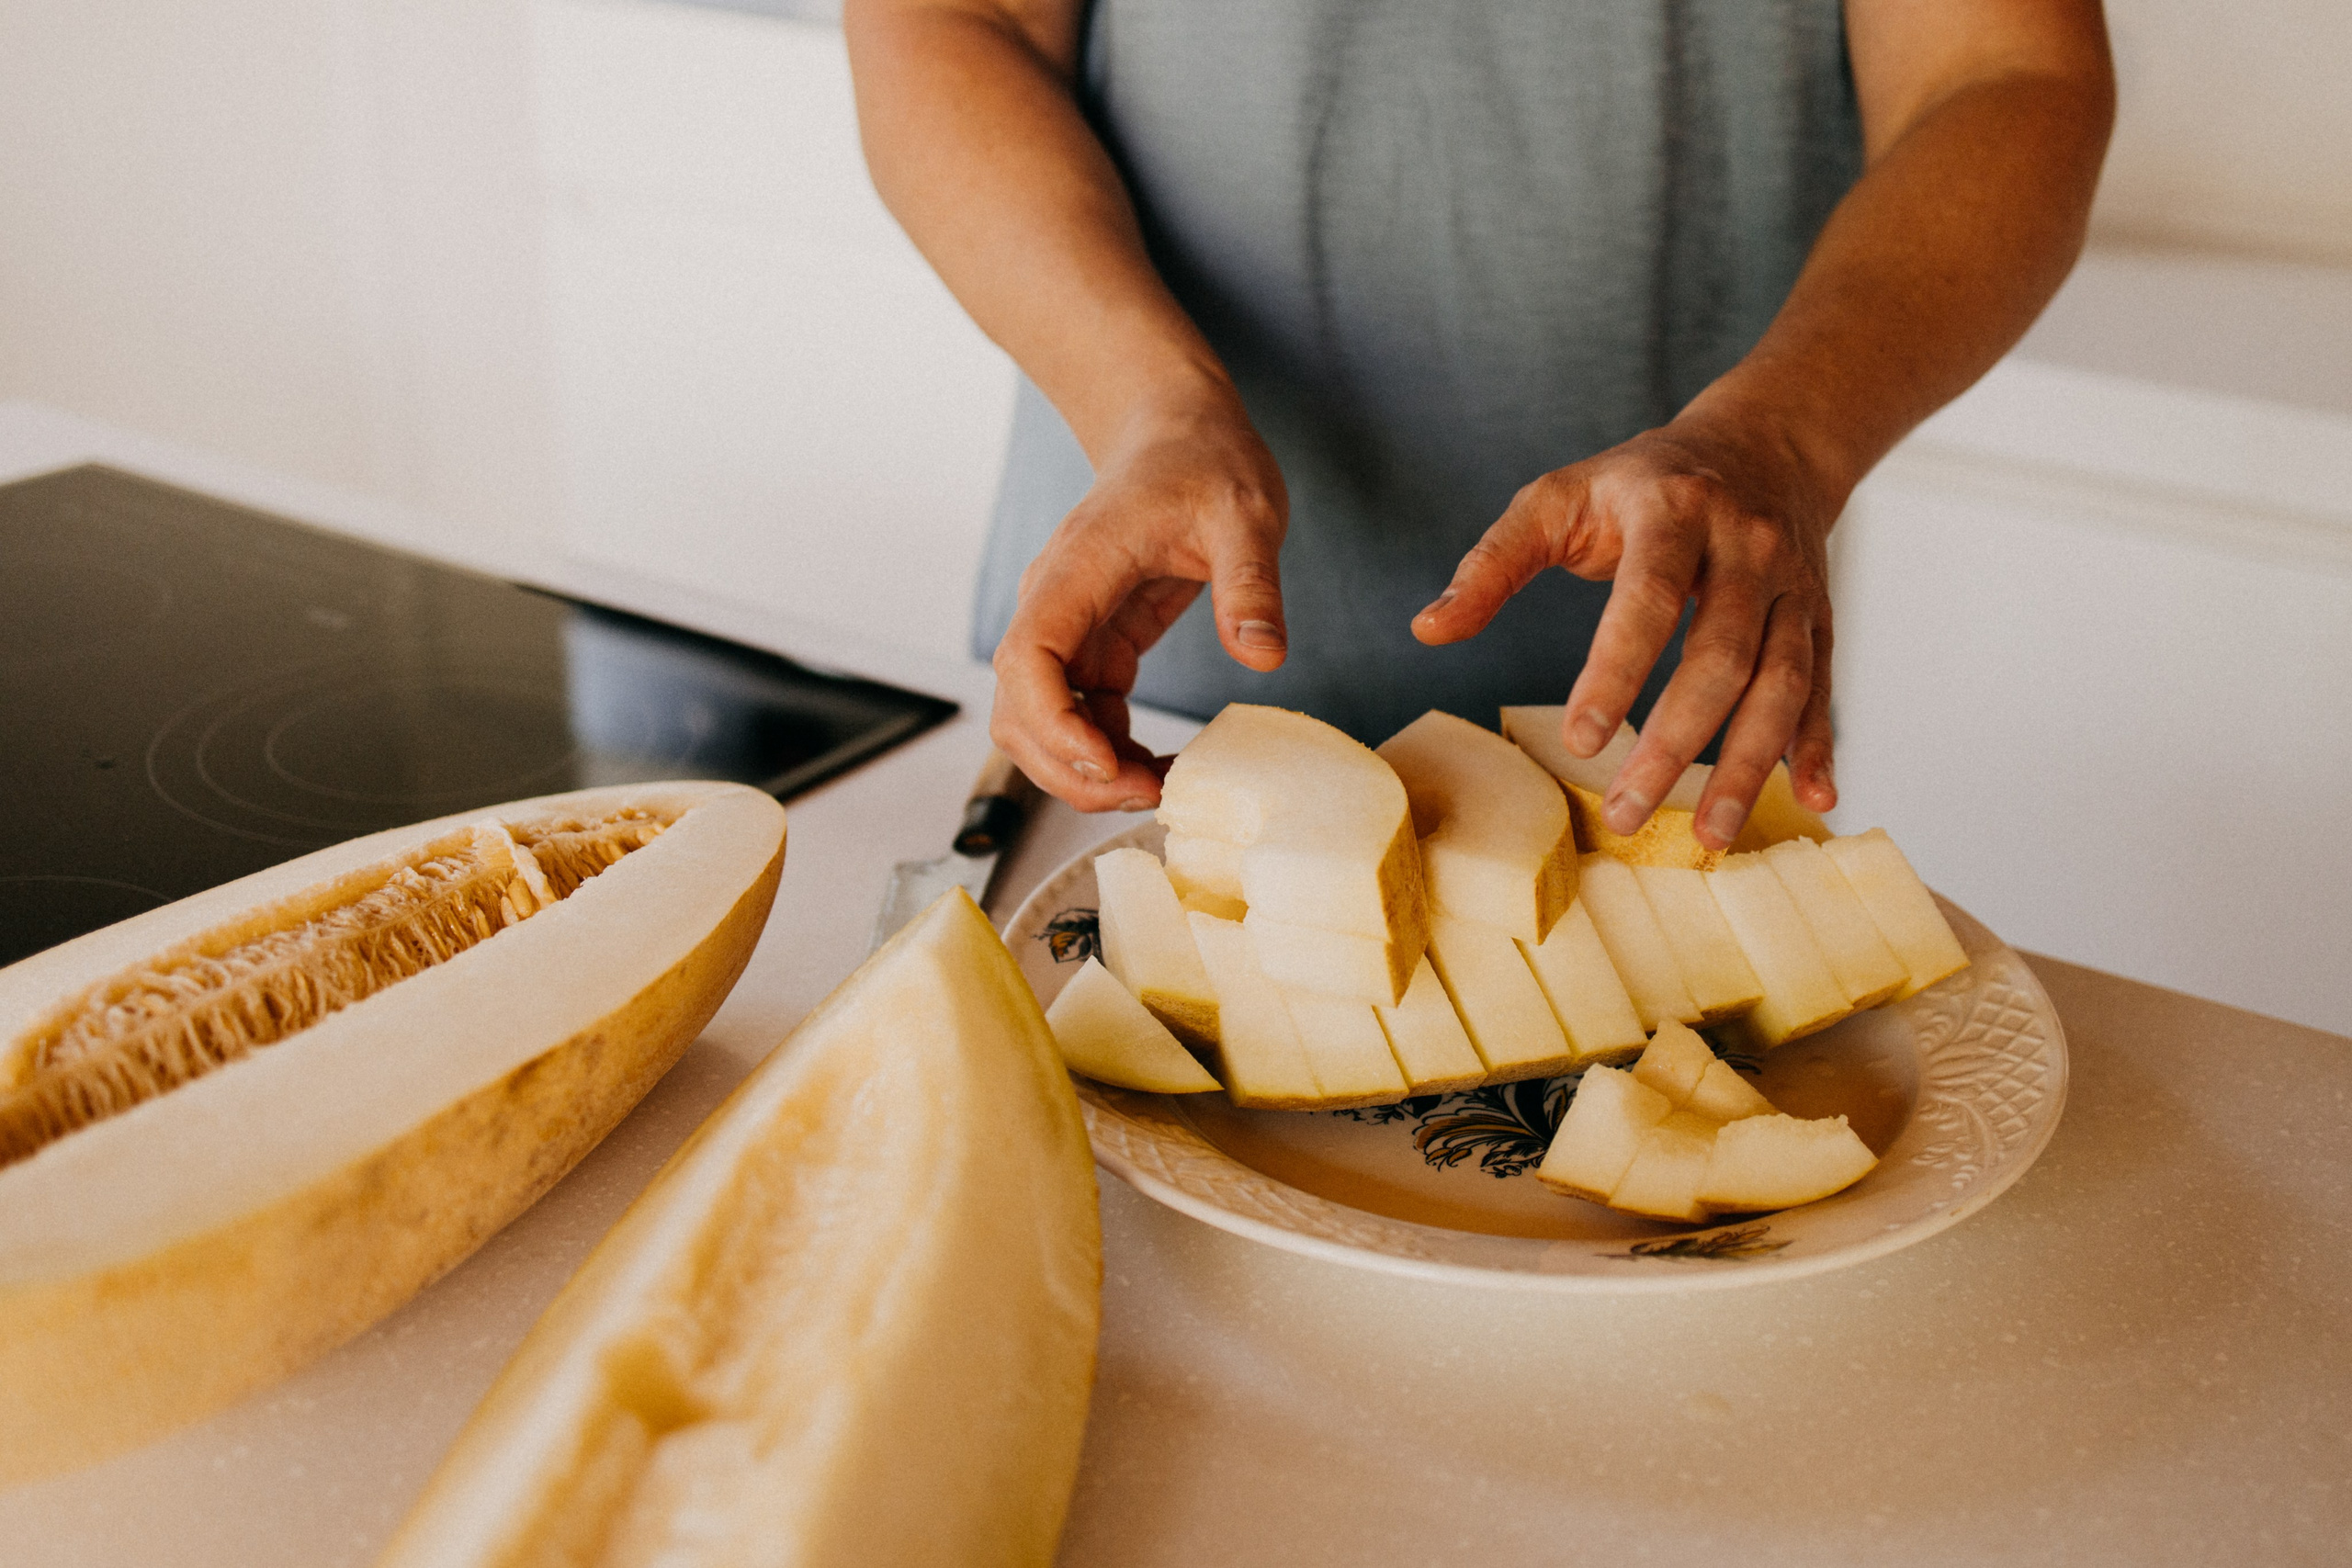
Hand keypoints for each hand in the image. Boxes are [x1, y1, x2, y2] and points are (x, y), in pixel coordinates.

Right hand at [990, 395, 1288, 810]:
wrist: (1179, 432)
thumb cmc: (1204, 461)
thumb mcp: (1246, 514)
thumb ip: (1251, 583)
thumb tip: (1263, 656)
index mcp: (1077, 568)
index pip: (1027, 658)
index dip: (1053, 723)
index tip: (1109, 762)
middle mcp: (1055, 604)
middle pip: (1018, 709)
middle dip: (1069, 768)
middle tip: (1150, 794)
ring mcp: (1069, 630)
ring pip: (1039, 723)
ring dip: (1084, 770)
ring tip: (1159, 788)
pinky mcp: (1095, 646)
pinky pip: (1082, 717)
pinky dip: (1109, 753)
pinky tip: (1161, 766)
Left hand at [1412, 410, 1841, 848]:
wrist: (1761, 443)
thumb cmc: (1639, 482)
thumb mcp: (1558, 497)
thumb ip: (1493, 563)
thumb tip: (1427, 629)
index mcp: (1673, 512)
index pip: (1648, 601)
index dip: (1615, 674)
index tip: (1579, 743)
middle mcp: (1746, 547)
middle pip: (1720, 657)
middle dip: (1675, 744)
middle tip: (1626, 814)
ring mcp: (1792, 585)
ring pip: (1781, 683)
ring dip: (1748, 765)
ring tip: (1708, 836)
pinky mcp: (1819, 616)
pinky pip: (1823, 686)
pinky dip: (1818, 745)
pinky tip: (1812, 798)